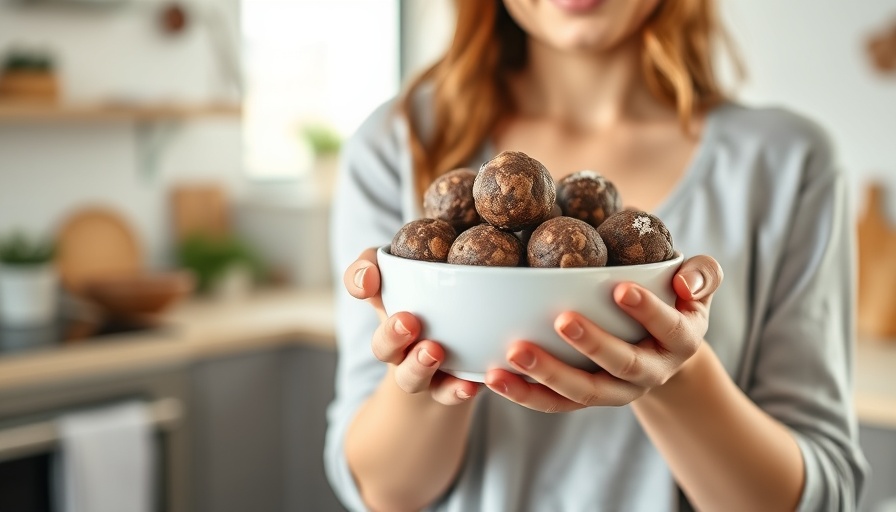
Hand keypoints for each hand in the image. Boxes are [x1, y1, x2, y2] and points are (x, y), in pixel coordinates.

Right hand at [344, 247, 480, 404]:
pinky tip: (468, 384)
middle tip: (408, 321)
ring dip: (418, 367)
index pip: (365, 287)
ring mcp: (424, 368)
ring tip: (434, 351)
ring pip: (411, 379)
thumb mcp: (420, 265)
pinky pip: (449, 394)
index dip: (360, 283)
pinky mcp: (451, 386)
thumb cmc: (441, 294)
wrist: (471, 342)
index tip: (369, 284)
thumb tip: (368, 275)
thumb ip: (388, 260)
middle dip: (391, 337)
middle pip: (383, 348)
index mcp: (389, 303)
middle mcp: (399, 342)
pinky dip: (456, 390)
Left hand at [484, 255, 722, 411]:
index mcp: (680, 341)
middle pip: (622, 365)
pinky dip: (524, 394)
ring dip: (547, 375)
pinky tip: (494, 377)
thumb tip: (687, 281)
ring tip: (512, 354)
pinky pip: (554, 404)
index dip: (648, 311)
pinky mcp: (584, 400)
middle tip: (561, 320)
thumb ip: (702, 276)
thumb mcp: (696, 288)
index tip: (622, 288)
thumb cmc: (675, 303)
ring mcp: (616, 391)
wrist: (662, 351)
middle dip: (592, 344)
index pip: (668, 327)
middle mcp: (650, 372)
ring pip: (583, 392)